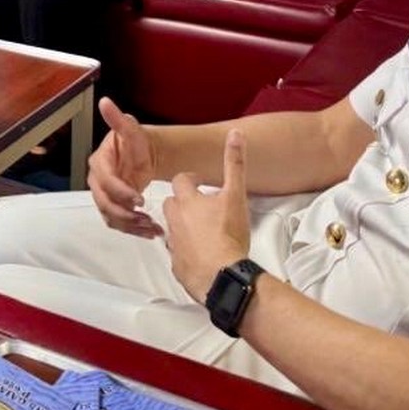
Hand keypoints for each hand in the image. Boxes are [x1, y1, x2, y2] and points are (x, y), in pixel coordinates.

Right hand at [87, 97, 161, 237]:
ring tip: (152, 228)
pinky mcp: (113, 208)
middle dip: (125, 213)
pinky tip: (150, 232)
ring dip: (130, 226)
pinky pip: (119, 224)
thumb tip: (105, 101)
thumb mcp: (131, 129)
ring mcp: (103, 196)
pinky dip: (134, 231)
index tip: (140, 198)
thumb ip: (118, 120)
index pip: (105, 181)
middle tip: (146, 217)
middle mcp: (97, 181)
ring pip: (111, 217)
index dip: (120, 191)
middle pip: (105, 203)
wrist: (143, 156)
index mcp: (99, 163)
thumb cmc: (137, 142)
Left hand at [162, 127, 251, 303]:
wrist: (223, 276)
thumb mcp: (236, 195)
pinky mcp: (177, 267)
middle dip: (183, 203)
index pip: (181, 181)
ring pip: (173, 229)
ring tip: (203, 231)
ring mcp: (174, 245)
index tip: (200, 183)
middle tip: (202, 207)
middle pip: (172, 204)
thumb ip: (235, 163)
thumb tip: (235, 133)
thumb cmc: (229, 235)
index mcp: (187, 201)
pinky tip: (200, 255)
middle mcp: (175, 221)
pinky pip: (178, 255)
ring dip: (184, 227)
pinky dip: (186, 252)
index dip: (191, 180)